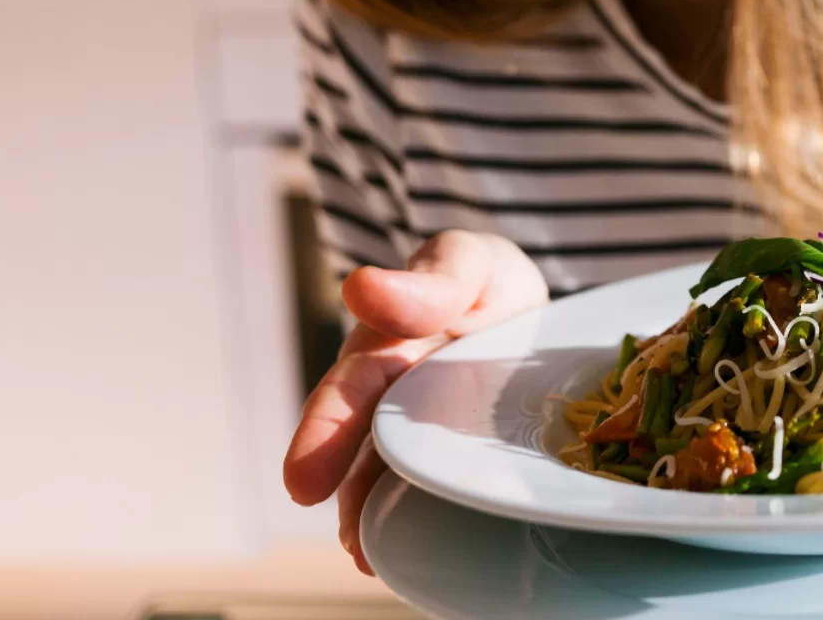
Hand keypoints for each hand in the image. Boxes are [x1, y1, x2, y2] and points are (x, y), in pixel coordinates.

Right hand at [283, 230, 548, 573]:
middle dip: (352, 491)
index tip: (303, 483)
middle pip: (363, 446)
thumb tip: (361, 288)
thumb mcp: (467, 263)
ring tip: (374, 559)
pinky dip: (420, 517)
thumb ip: (428, 281)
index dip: (326, 433)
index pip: (353, 388)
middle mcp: (392, 397)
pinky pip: (433, 488)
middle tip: (347, 538)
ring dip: (377, 516)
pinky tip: (414, 555)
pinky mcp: (450, 454)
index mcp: (387, 348)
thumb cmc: (483, 279)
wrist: (519, 300)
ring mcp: (419, 430)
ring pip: (390, 477)